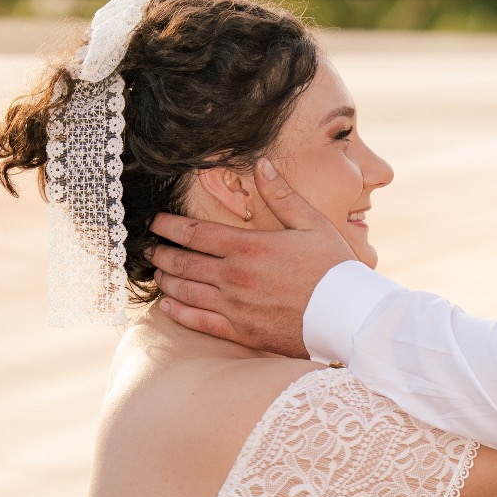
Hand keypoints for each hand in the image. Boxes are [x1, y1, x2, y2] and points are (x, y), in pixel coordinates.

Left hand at [151, 158, 359, 353]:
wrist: (349, 316)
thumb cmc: (334, 268)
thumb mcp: (312, 223)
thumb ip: (282, 195)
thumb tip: (262, 164)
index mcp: (249, 247)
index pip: (195, 234)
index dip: (169, 226)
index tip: (155, 222)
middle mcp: (236, 277)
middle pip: (184, 263)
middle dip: (161, 253)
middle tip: (147, 249)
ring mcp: (236, 307)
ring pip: (187, 292)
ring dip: (167, 281)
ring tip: (157, 273)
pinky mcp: (242, 332)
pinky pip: (200, 323)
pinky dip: (179, 313)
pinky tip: (168, 306)